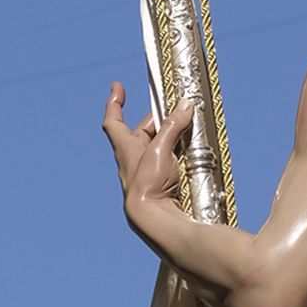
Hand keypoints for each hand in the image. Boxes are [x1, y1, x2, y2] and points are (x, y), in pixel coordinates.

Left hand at [102, 81, 193, 225]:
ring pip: (160, 145)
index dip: (114, 103)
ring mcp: (147, 171)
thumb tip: (185, 104)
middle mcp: (133, 158)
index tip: (117, 87)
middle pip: (145, 130)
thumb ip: (173, 126)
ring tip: (191, 127)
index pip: (113, 121)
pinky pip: (171, 160)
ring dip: (174, 136)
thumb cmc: (148, 184)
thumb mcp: (160, 149)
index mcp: (125, 147)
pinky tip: (194, 151)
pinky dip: (181, 152)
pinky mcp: (161, 182)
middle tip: (179, 109)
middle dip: (161, 119)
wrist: (153, 219)